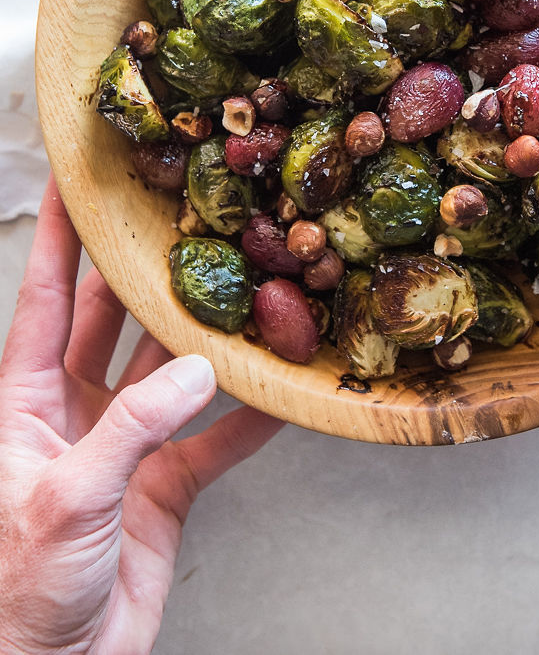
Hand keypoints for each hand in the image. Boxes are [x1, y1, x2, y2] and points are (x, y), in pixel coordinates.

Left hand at [0, 176, 282, 654]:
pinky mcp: (162, 488)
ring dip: (204, 337)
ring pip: (170, 372)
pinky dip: (248, 416)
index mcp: (27, 401)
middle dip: (140, 271)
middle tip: (177, 218)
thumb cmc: (20, 588)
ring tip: (241, 286)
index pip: (43, 298)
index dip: (58, 239)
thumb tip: (199, 370)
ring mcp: (123, 447)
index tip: (75, 183)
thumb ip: (134, 429)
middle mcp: (76, 411)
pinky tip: (280, 389)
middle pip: (112, 321)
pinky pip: (214, 440)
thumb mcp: (66, 496)